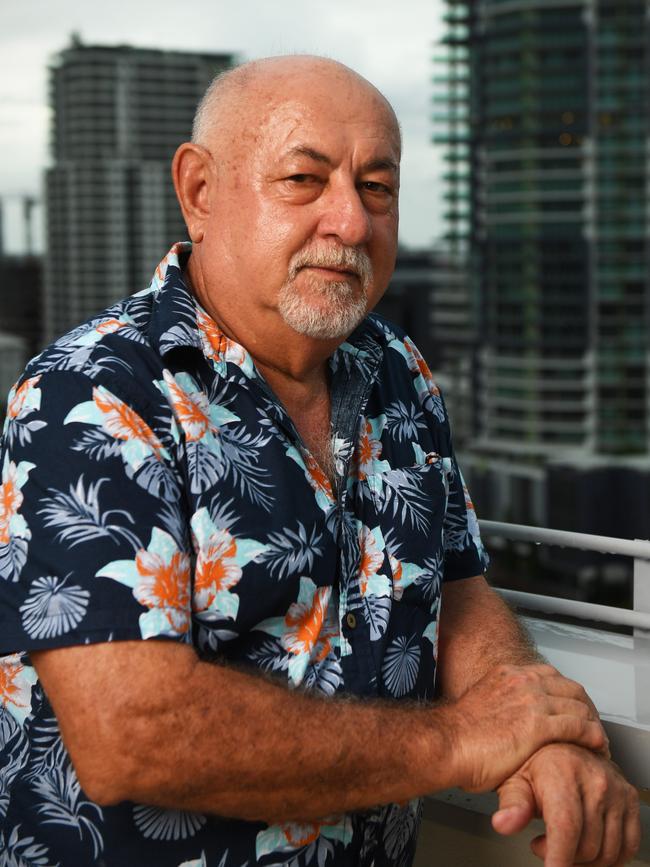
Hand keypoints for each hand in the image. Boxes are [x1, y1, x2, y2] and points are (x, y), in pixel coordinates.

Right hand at [441, 663, 606, 791]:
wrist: (446, 744)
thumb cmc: (459, 733)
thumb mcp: (482, 701)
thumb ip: (501, 701)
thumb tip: (509, 714)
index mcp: (508, 673)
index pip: (550, 675)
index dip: (567, 692)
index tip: (571, 706)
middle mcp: (522, 681)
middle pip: (569, 687)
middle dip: (585, 705)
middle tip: (590, 722)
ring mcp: (532, 701)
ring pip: (578, 706)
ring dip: (592, 722)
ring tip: (597, 737)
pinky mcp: (539, 726)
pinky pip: (578, 727)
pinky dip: (592, 736)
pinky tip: (595, 744)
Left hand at [492, 744, 640, 865]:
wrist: (561, 745)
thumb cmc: (536, 764)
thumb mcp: (515, 781)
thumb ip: (512, 804)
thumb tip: (504, 823)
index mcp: (564, 771)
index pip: (566, 827)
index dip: (558, 857)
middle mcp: (595, 779)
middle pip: (586, 845)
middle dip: (562, 856)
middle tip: (544, 845)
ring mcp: (616, 789)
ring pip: (607, 851)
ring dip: (583, 859)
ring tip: (562, 842)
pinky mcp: (630, 798)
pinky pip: (627, 846)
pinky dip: (609, 858)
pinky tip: (587, 846)